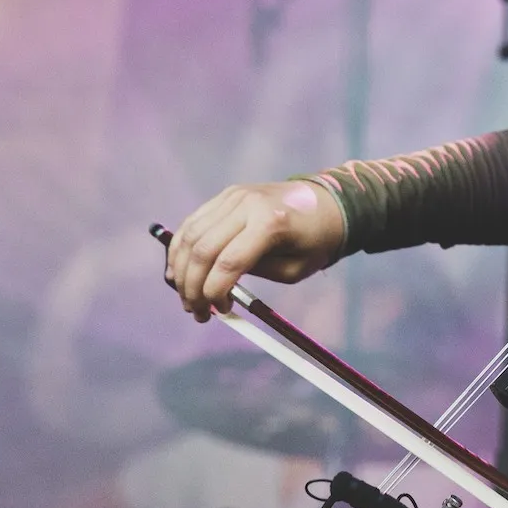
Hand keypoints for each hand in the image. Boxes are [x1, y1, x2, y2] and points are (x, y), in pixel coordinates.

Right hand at [167, 179, 344, 320]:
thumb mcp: (294, 269)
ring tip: (187, 297)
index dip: (215, 293)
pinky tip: (179, 272)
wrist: (328, 202)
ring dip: (180, 270)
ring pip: (191, 235)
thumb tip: (215, 289)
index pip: (228, 262)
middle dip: (193, 287)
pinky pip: (193, 222)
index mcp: (271, 222)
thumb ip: (255, 277)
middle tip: (197, 312)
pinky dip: (181, 249)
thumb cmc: (316, 241)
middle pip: (203, 250)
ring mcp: (233, 196)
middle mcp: (247, 204)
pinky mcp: (226, 195)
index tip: (219, 312)